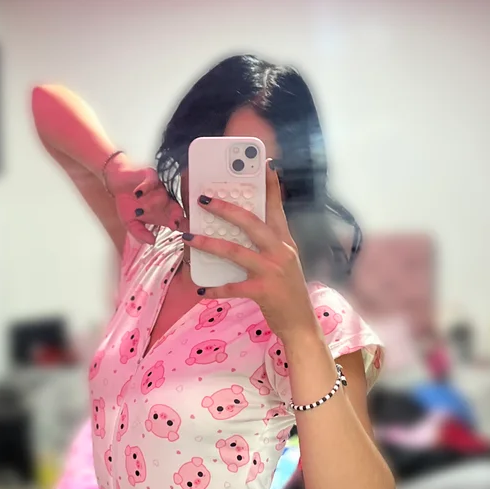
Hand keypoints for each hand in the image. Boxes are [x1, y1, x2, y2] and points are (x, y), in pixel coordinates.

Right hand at [105, 155, 186, 245]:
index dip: (180, 226)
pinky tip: (138, 194)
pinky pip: (152, 181)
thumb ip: (139, 233)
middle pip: (176, 208)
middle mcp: (164, 201)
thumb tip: (151, 242)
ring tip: (142, 210)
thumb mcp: (130, 223)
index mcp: (162, 213)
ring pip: (163, 197)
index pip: (176, 220)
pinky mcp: (150, 176)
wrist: (117, 183)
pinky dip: (146, 187)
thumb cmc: (127, 203)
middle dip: (176, 216)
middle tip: (174, 223)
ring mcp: (158, 188)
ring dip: (153, 204)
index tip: (178, 231)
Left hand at [184, 161, 319, 340]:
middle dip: (226, 209)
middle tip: (204, 199)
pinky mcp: (263, 291)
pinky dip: (215, 288)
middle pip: (252, 222)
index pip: (277, 208)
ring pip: (236, 251)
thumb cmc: (287, 290)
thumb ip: (269, 244)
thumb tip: (241, 229)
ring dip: (209, 243)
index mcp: (285, 241)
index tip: (264, 165)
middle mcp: (281, 251)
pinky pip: (233, 286)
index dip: (271, 186)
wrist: (301, 323)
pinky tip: (201, 289)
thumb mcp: (284, 261)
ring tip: (188, 236)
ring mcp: (272, 271)